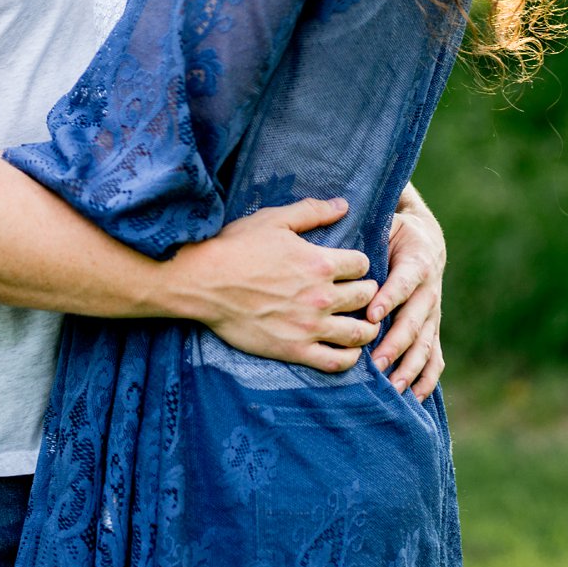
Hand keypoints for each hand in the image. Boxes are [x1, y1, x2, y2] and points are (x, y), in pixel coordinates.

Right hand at [166, 198, 380, 372]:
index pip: (362, 265)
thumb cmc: (234, 247)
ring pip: (360, 332)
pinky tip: (347, 350)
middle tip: (356, 293)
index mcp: (320, 263)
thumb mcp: (272, 220)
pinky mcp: (294, 350)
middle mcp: (322, 296)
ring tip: (361, 323)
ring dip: (367, 327)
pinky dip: (349, 357)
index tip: (349, 267)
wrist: (201, 282)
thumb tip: (343, 205)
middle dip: (365, 291)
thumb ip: (311, 211)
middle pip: (366, 296)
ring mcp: (309, 326)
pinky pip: (336, 361)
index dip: (358, 264)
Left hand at [368, 203, 445, 398]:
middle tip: (376, 361)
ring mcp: (432, 313)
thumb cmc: (391, 232)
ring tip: (392, 385)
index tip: (371, 312)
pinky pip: (433, 357)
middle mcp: (429, 290)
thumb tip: (336, 214)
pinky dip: (426, 378)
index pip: (404, 281)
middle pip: (415, 320)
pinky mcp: (432, 329)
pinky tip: (412, 397)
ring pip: (425, 343)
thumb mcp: (382, 222)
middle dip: (396, 342)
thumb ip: (364, 226)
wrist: (425, 241)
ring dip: (409, 366)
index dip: (390, 297)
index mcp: (416, 262)